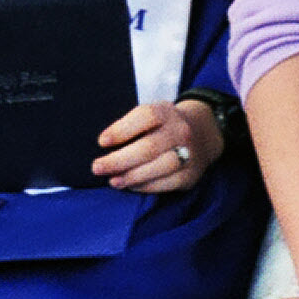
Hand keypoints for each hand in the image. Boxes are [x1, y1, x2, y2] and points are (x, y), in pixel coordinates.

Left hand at [93, 98, 221, 192]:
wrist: (201, 133)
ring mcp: (188, 153)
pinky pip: (166, 183)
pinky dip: (145, 186)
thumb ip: (131, 127)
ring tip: (113, 181)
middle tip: (97, 167)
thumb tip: (103, 146)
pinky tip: (131, 185)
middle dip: (119, 160)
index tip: (101, 142)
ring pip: (159, 167)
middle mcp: (180, 131)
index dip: (122, 129)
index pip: (145, 117)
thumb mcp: (151, 116)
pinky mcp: (190, 174)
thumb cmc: (162, 126)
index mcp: (166, 112)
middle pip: (148, 147)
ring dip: (132, 176)